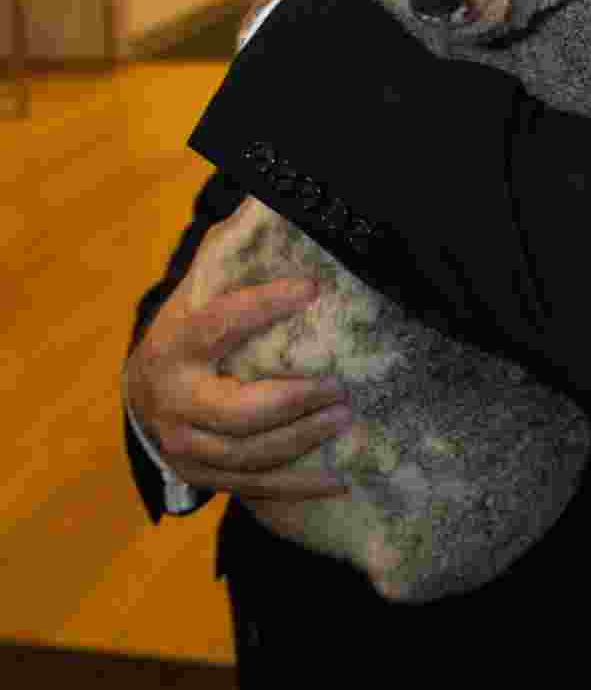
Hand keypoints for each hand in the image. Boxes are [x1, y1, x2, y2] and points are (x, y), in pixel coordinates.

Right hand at [123, 203, 356, 502]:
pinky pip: (257, 488)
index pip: (218, 324)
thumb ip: (230, 256)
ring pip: (250, 454)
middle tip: (340, 384)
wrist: (145, 397)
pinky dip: (300, 485)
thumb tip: (273, 200)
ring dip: (303, 439)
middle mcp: (175, 402)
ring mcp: (187, 446)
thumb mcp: (197, 292)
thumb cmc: (188, 333)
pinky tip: (340, 478)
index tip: (311, 289)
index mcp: (175, 347)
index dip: (263, 307)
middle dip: (293, 400)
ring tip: (347, 416)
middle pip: (237, 411)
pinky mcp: (205, 477)